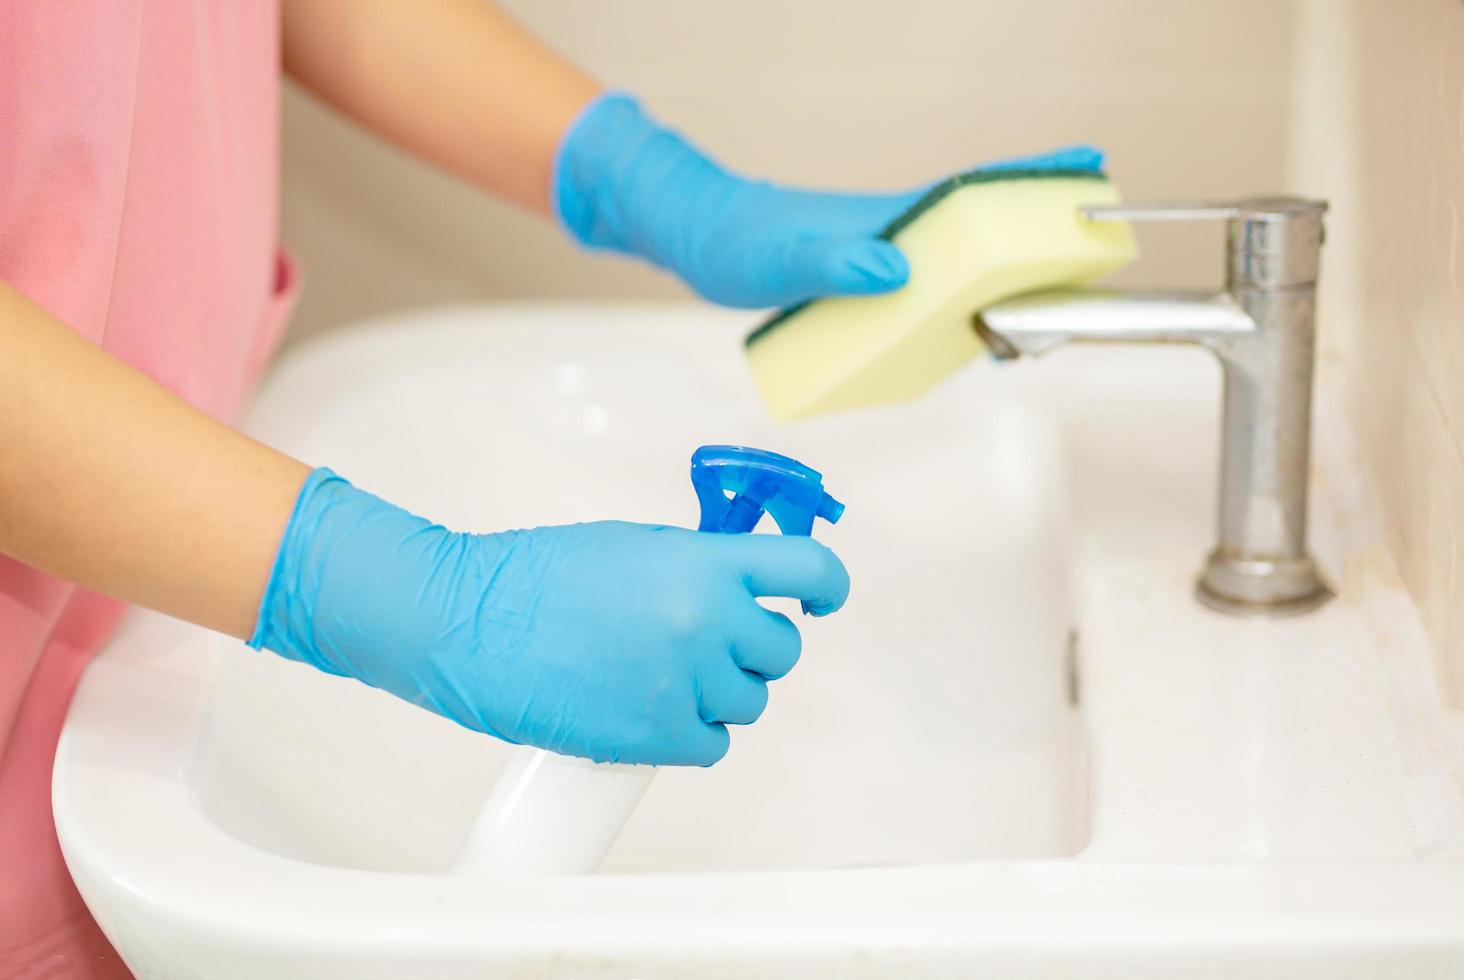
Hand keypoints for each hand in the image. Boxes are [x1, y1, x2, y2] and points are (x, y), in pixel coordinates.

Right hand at [250, 469, 849, 765]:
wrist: (468, 623)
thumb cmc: (537, 575)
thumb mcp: (635, 545)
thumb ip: (699, 564)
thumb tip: (742, 582)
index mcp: (704, 564)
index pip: (810, 571)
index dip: (825, 587)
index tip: (818, 599)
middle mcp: (707, 623)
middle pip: (781, 649)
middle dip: (751, 646)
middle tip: (706, 642)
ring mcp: (684, 683)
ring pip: (749, 702)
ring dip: (718, 692)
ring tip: (662, 676)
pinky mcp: (656, 737)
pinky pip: (714, 745)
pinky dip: (692, 733)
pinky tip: (653, 711)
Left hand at [553, 92, 1104, 308]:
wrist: (700, 241)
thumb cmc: (737, 242)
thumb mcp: (782, 258)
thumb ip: (834, 262)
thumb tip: (895, 268)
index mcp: (890, 219)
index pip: (974, 193)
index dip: (1033, 180)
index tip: (1089, 168)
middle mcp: (899, 236)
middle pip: (984, 232)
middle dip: (1040, 236)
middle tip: (1093, 255)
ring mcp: (887, 259)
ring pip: (960, 267)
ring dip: (1003, 281)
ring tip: (1042, 309)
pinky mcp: (870, 284)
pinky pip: (927, 296)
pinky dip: (957, 310)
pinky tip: (964, 340)